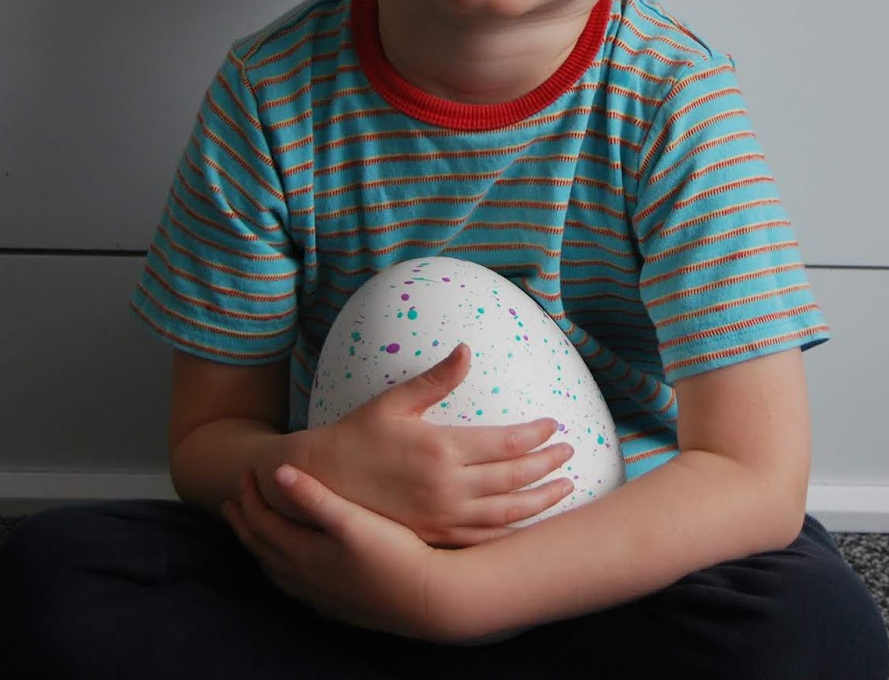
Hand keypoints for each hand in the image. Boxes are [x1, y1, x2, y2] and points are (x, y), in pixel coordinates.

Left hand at [224, 465, 454, 639]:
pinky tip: (294, 568)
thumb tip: (278, 471)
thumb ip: (313, 496)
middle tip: (232, 503)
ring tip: (254, 533)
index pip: (261, 523)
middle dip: (244, 523)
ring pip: (276, 571)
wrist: (425, 597)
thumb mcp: (351, 519)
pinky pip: (295, 587)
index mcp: (303, 554)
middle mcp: (304, 579)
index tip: (244, 473)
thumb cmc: (393, 552)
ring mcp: (319, 595)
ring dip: (260, 548)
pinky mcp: (337, 605)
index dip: (249, 497)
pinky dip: (283, 571)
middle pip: (261, 548)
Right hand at [284, 343, 574, 545]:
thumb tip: (465, 349)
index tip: (555, 426)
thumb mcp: (393, 402)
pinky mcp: (435, 536)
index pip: (505, 442)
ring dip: (540, 500)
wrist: (319, 483)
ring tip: (564, 487)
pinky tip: (528, 523)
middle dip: (547, 465)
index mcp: (441, 448)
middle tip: (569, 453)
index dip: (535, 434)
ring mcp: (442, 516)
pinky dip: (512, 531)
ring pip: (506, 512)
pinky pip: (483, 538)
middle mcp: (447, 486)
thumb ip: (435, 379)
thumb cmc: (356, 437)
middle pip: (514, 477)